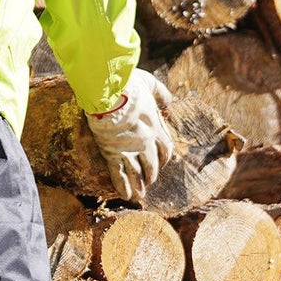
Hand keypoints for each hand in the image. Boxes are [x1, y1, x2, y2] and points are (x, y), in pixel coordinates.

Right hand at [85, 69, 174, 202]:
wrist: (110, 93)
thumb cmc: (129, 85)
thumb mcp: (150, 84)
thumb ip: (161, 92)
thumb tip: (170, 100)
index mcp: (155, 126)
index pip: (165, 147)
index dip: (164, 157)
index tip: (163, 162)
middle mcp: (146, 141)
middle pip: (153, 163)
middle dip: (152, 174)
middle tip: (150, 181)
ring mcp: (129, 149)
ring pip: (137, 172)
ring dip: (139, 185)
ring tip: (139, 196)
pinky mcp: (113, 153)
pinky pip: (119, 174)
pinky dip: (123, 186)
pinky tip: (125, 196)